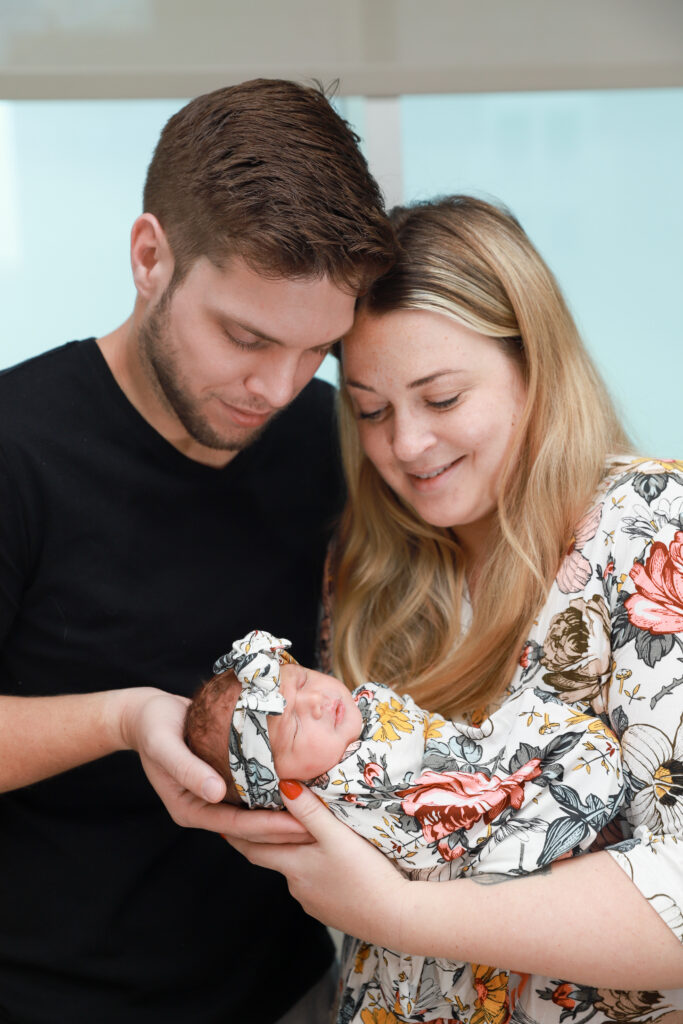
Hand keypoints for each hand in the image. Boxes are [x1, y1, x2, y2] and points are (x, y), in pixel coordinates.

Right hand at [119, 689, 309, 841]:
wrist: (145, 713)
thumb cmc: (152, 725)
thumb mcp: (163, 744)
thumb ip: (187, 768)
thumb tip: (215, 793)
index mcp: (188, 809)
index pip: (236, 825)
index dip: (269, 827)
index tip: (301, 826)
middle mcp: (204, 808)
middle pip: (249, 829)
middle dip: (284, 830)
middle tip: (321, 826)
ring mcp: (213, 797)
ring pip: (253, 815)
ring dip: (284, 817)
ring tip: (318, 815)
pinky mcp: (223, 781)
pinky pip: (253, 795)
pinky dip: (275, 796)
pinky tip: (300, 791)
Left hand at [229, 780, 409, 943]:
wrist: (397, 918)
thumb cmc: (367, 875)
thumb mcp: (337, 836)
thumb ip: (310, 810)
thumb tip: (283, 783)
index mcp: (293, 866)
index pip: (253, 848)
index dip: (236, 834)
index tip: (220, 821)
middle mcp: (297, 887)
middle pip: (272, 859)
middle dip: (261, 841)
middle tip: (250, 823)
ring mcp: (314, 902)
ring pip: (295, 871)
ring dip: (291, 854)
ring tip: (294, 835)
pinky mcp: (332, 910)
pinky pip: (314, 884)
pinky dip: (312, 869)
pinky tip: (325, 862)